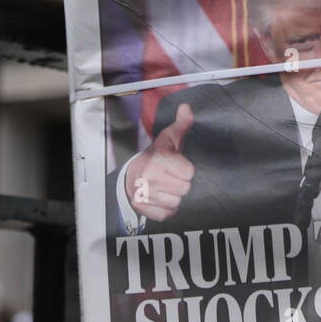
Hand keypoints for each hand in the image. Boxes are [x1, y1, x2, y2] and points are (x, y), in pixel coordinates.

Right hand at [125, 103, 194, 222]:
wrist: (131, 174)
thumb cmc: (156, 156)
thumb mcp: (169, 138)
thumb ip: (182, 124)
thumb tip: (187, 107)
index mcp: (158, 159)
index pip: (189, 173)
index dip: (186, 170)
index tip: (178, 166)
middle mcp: (150, 177)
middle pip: (184, 189)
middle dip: (181, 183)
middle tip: (171, 177)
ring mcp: (145, 193)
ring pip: (176, 202)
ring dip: (174, 196)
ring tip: (165, 187)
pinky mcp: (142, 207)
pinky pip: (167, 214)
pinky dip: (166, 208)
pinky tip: (161, 197)